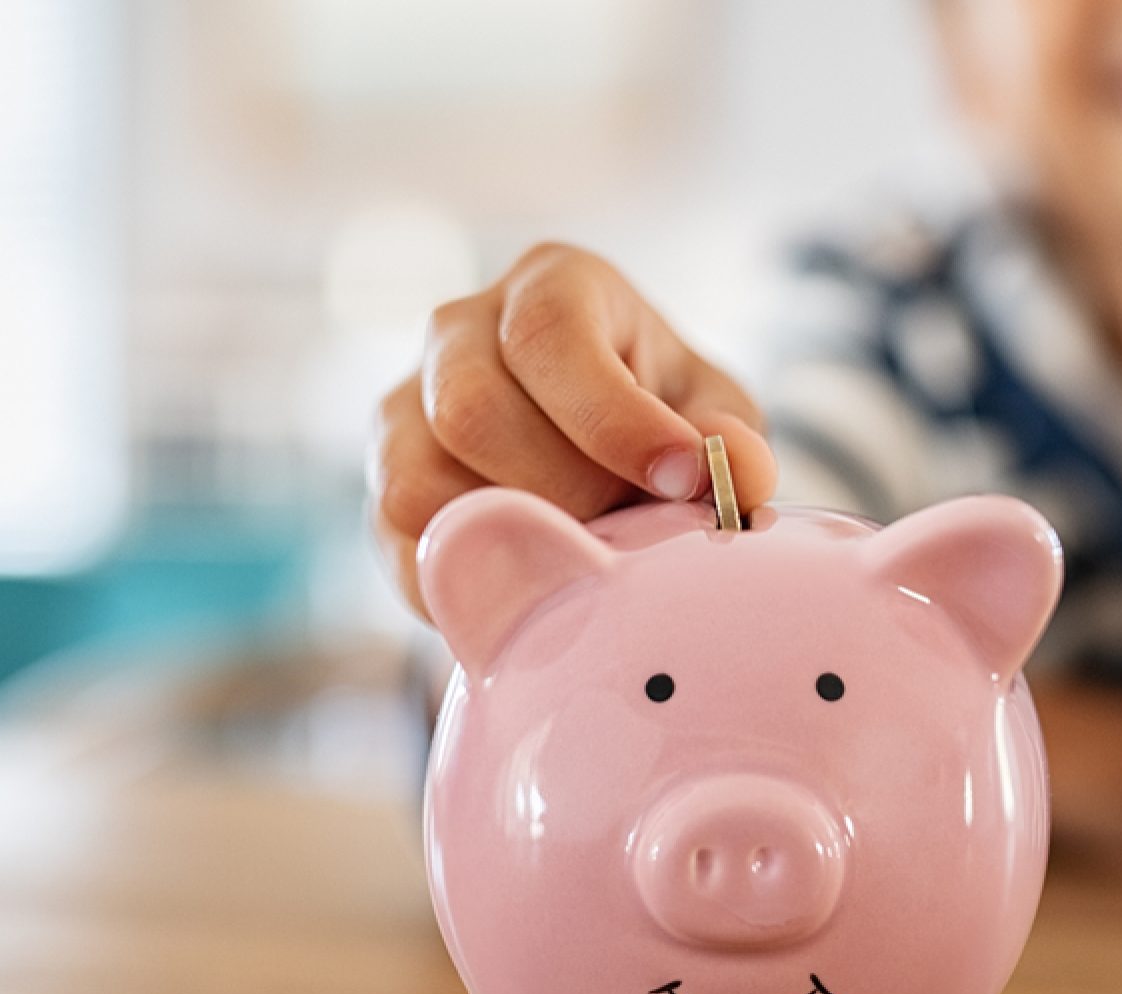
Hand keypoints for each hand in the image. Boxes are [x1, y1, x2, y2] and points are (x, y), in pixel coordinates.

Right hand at [371, 243, 775, 618]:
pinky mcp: (385, 492)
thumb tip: (736, 470)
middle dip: (566, 489)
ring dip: (515, 535)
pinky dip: (480, 577)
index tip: (680, 480)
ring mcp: (405, 411)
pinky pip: (407, 547)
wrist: (602, 464)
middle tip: (631, 527)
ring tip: (588, 550)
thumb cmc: (661, 419)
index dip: (612, 417)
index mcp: (550, 287)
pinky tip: (542, 578)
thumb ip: (731, 437)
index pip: (549, 333)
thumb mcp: (714, 414)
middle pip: (471, 409)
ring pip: (421, 483)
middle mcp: (459, 331)